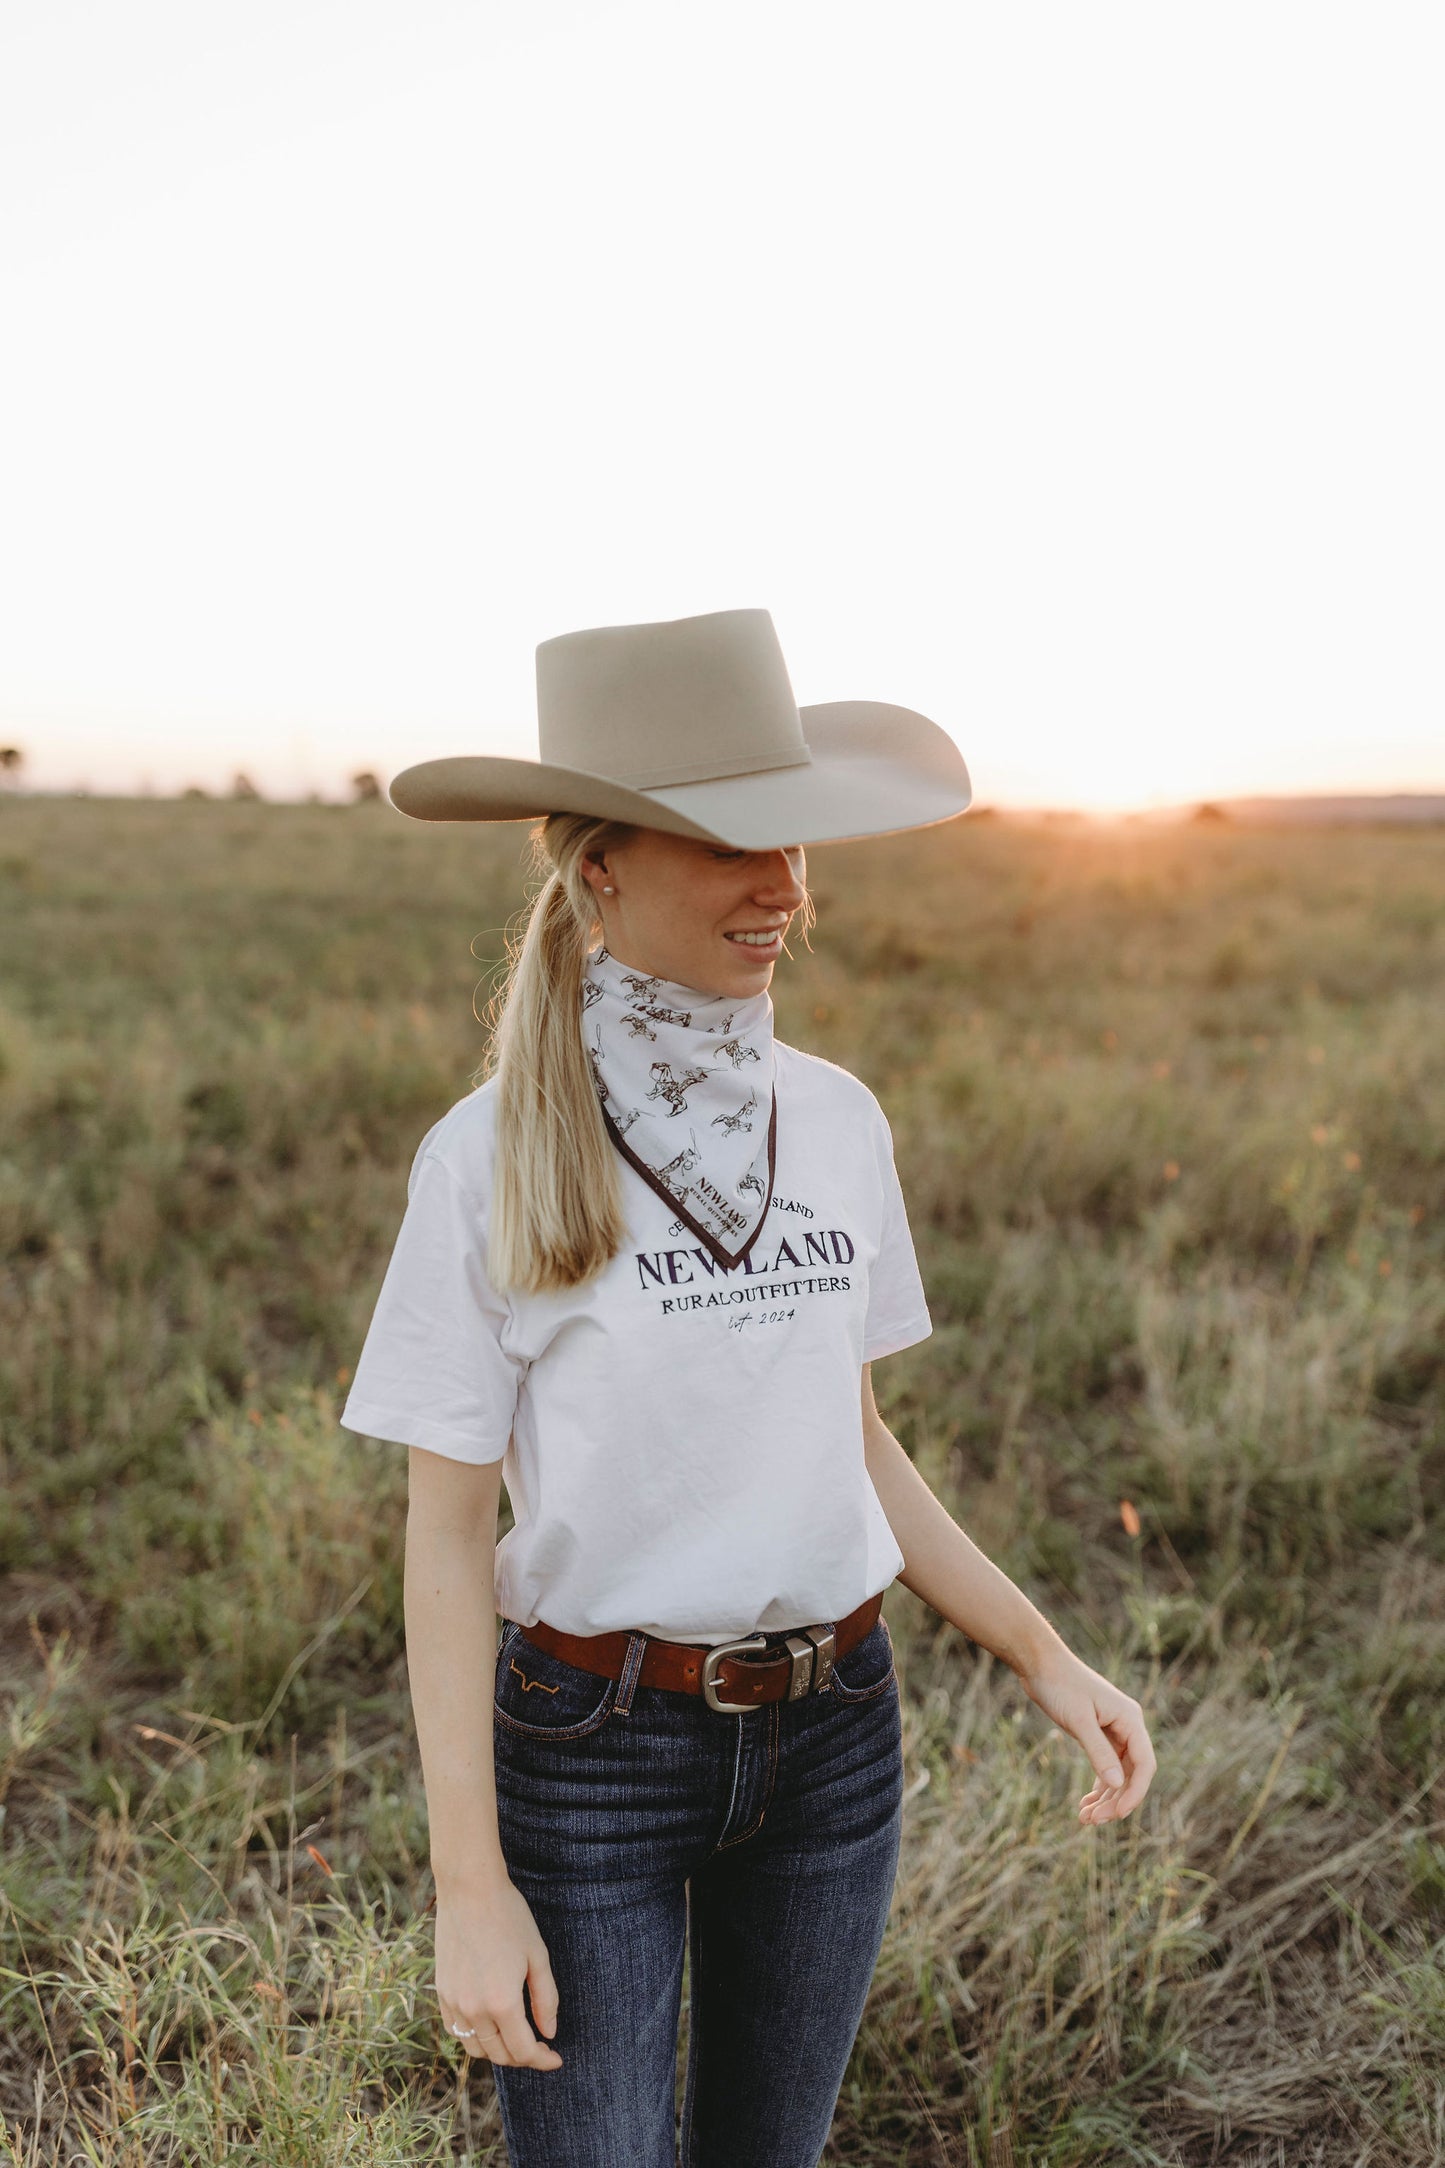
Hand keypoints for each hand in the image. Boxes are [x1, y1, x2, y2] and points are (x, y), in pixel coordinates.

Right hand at [434, 1876, 563, 2067]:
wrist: (469, 1890)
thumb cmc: (509, 1917)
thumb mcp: (537, 1956)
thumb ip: (545, 1999)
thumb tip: (549, 2032)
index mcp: (502, 2003)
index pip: (524, 2051)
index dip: (542, 2060)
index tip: (556, 2059)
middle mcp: (474, 2010)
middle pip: (500, 2055)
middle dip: (524, 2056)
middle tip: (540, 2045)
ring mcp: (454, 2003)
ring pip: (477, 2048)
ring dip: (498, 2051)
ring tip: (516, 2036)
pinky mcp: (442, 1993)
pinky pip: (457, 2031)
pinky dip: (475, 2037)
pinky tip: (490, 2024)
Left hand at [1020, 1648, 1155, 1824]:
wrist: (1040, 1663)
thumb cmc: (1060, 1685)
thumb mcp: (1079, 1720)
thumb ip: (1099, 1752)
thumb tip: (1118, 1786)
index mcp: (1130, 1719)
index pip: (1145, 1765)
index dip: (1135, 1793)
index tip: (1117, 1815)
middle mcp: (1127, 1726)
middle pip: (1132, 1774)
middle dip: (1116, 1800)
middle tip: (1093, 1821)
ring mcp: (1113, 1731)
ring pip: (1118, 1774)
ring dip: (1105, 1797)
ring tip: (1085, 1818)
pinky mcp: (1098, 1734)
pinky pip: (1105, 1766)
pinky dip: (1098, 1786)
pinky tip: (1085, 1802)